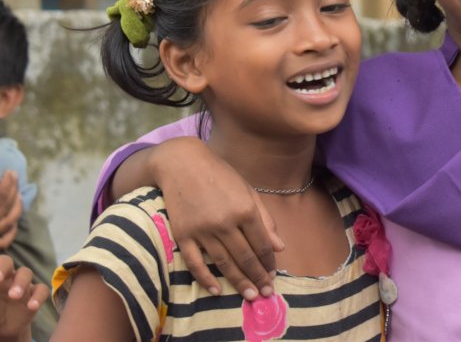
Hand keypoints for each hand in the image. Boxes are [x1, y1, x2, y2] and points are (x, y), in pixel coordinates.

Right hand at [0, 172, 22, 255]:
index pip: (1, 195)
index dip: (8, 182)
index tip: (10, 171)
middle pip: (7, 205)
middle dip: (14, 188)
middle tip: (15, 177)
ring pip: (11, 221)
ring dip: (17, 206)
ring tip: (18, 194)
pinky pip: (5, 240)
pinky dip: (12, 230)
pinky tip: (14, 220)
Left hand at [0, 250, 47, 341]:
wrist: (2, 327)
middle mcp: (3, 275)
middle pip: (6, 261)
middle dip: (2, 267)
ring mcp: (19, 283)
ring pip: (25, 273)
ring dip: (21, 282)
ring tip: (14, 296)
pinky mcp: (33, 293)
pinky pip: (40, 289)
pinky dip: (37, 296)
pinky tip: (31, 306)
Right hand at [149, 138, 282, 299]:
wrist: (182, 164)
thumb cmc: (219, 175)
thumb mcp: (247, 191)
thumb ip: (264, 219)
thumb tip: (279, 247)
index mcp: (245, 209)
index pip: (261, 244)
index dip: (268, 262)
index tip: (273, 275)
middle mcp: (226, 222)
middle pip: (245, 257)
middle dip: (257, 277)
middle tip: (265, 293)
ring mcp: (203, 230)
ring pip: (224, 263)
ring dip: (238, 282)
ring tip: (249, 296)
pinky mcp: (183, 235)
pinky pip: (195, 262)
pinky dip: (205, 278)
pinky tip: (216, 290)